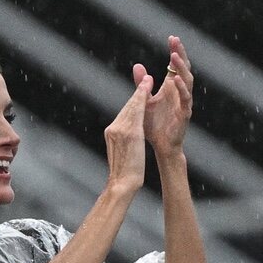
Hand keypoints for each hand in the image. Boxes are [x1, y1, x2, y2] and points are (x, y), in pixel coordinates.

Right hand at [104, 75, 151, 194]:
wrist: (121, 183)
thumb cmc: (125, 173)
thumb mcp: (123, 152)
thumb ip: (125, 140)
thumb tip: (130, 136)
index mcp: (113, 132)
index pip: (125, 112)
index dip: (135, 99)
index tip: (142, 89)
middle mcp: (114, 128)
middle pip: (128, 107)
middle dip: (138, 92)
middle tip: (147, 78)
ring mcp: (119, 130)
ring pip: (132, 107)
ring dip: (141, 92)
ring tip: (149, 81)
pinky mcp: (127, 133)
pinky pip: (135, 113)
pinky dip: (141, 102)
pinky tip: (148, 94)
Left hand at [133, 36, 193, 154]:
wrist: (160, 145)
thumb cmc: (154, 124)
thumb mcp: (144, 100)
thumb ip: (142, 84)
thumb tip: (137, 65)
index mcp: (170, 87)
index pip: (175, 66)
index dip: (175, 51)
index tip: (172, 37)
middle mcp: (179, 92)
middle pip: (183, 68)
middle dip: (180, 54)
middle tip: (175, 40)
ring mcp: (183, 102)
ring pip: (187, 80)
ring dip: (181, 68)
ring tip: (174, 55)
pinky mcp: (184, 113)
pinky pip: (185, 98)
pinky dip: (181, 88)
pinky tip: (175, 79)